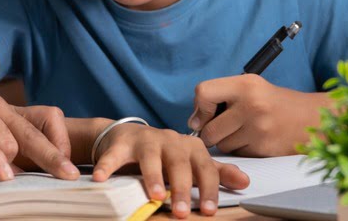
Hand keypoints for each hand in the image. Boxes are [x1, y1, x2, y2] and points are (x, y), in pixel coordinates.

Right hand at [0, 78, 78, 181]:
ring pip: (10, 137)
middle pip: (34, 131)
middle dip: (55, 156)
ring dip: (25, 160)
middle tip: (71, 178)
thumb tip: (13, 177)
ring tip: (39, 181)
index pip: (43, 120)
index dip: (58, 142)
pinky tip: (3, 174)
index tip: (67, 167)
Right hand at [91, 124, 248, 217]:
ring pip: (151, 158)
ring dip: (153, 177)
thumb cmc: (166, 154)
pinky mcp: (121, 143)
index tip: (209, 211)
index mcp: (191, 148)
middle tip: (182, 212)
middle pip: (179, 164)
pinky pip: (114, 155)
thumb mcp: (192, 162)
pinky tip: (101, 178)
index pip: (205, 168)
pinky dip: (107, 166)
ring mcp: (145, 141)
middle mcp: (170, 141)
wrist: (129, 135)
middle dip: (182, 188)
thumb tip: (245, 182)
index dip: (208, 189)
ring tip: (154, 196)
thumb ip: (216, 173)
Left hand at [189, 74, 327, 155]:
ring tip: (245, 131)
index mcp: (245, 84)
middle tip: (225, 128)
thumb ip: (220, 96)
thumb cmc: (275, 102)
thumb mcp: (250, 86)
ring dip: (228, 143)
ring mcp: (259, 129)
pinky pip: (238, 155)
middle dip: (212, 133)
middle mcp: (251, 105)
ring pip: (222, 146)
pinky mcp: (265, 149)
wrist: (311, 118)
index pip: (203, 93)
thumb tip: (193, 122)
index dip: (199, 107)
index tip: (205, 114)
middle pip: (209, 130)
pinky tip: (255, 140)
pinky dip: (242, 150)